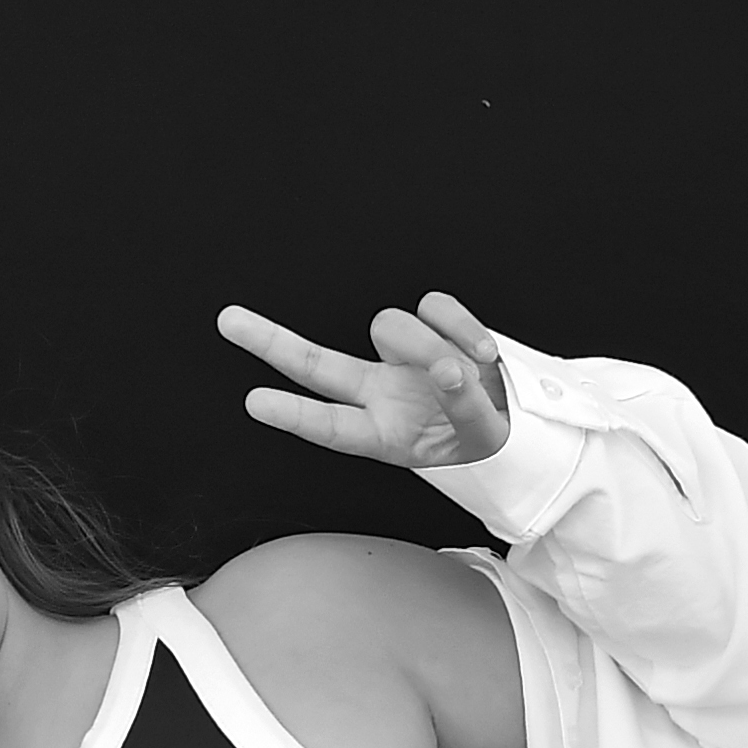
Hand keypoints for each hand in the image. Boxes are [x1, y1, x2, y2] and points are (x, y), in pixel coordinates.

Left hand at [217, 287, 511, 473]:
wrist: (520, 421)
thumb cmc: (489, 439)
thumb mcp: (479, 440)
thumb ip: (465, 409)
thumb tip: (453, 370)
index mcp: (381, 433)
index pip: (330, 424)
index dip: (294, 414)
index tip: (254, 402)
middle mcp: (380, 392)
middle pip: (316, 363)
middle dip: (270, 341)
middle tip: (227, 321)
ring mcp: (402, 357)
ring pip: (390, 325)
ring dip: (427, 345)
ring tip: (464, 375)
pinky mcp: (433, 325)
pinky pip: (434, 306)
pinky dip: (461, 325)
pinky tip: (483, 352)